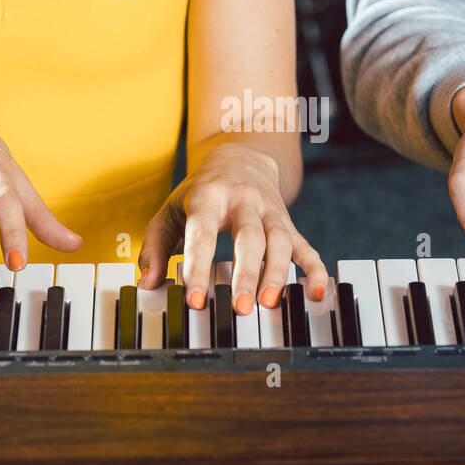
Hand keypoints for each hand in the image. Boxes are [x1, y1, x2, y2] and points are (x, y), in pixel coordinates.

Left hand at [137, 143, 329, 314]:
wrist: (240, 157)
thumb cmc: (199, 193)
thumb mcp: (169, 211)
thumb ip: (155, 247)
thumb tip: (147, 283)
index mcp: (208, 197)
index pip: (202, 234)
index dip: (198, 268)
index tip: (196, 300)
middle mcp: (243, 201)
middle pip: (249, 236)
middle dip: (246, 273)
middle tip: (240, 307)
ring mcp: (270, 212)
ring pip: (280, 240)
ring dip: (277, 273)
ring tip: (269, 303)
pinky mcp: (288, 224)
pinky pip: (306, 246)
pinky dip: (314, 270)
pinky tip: (317, 293)